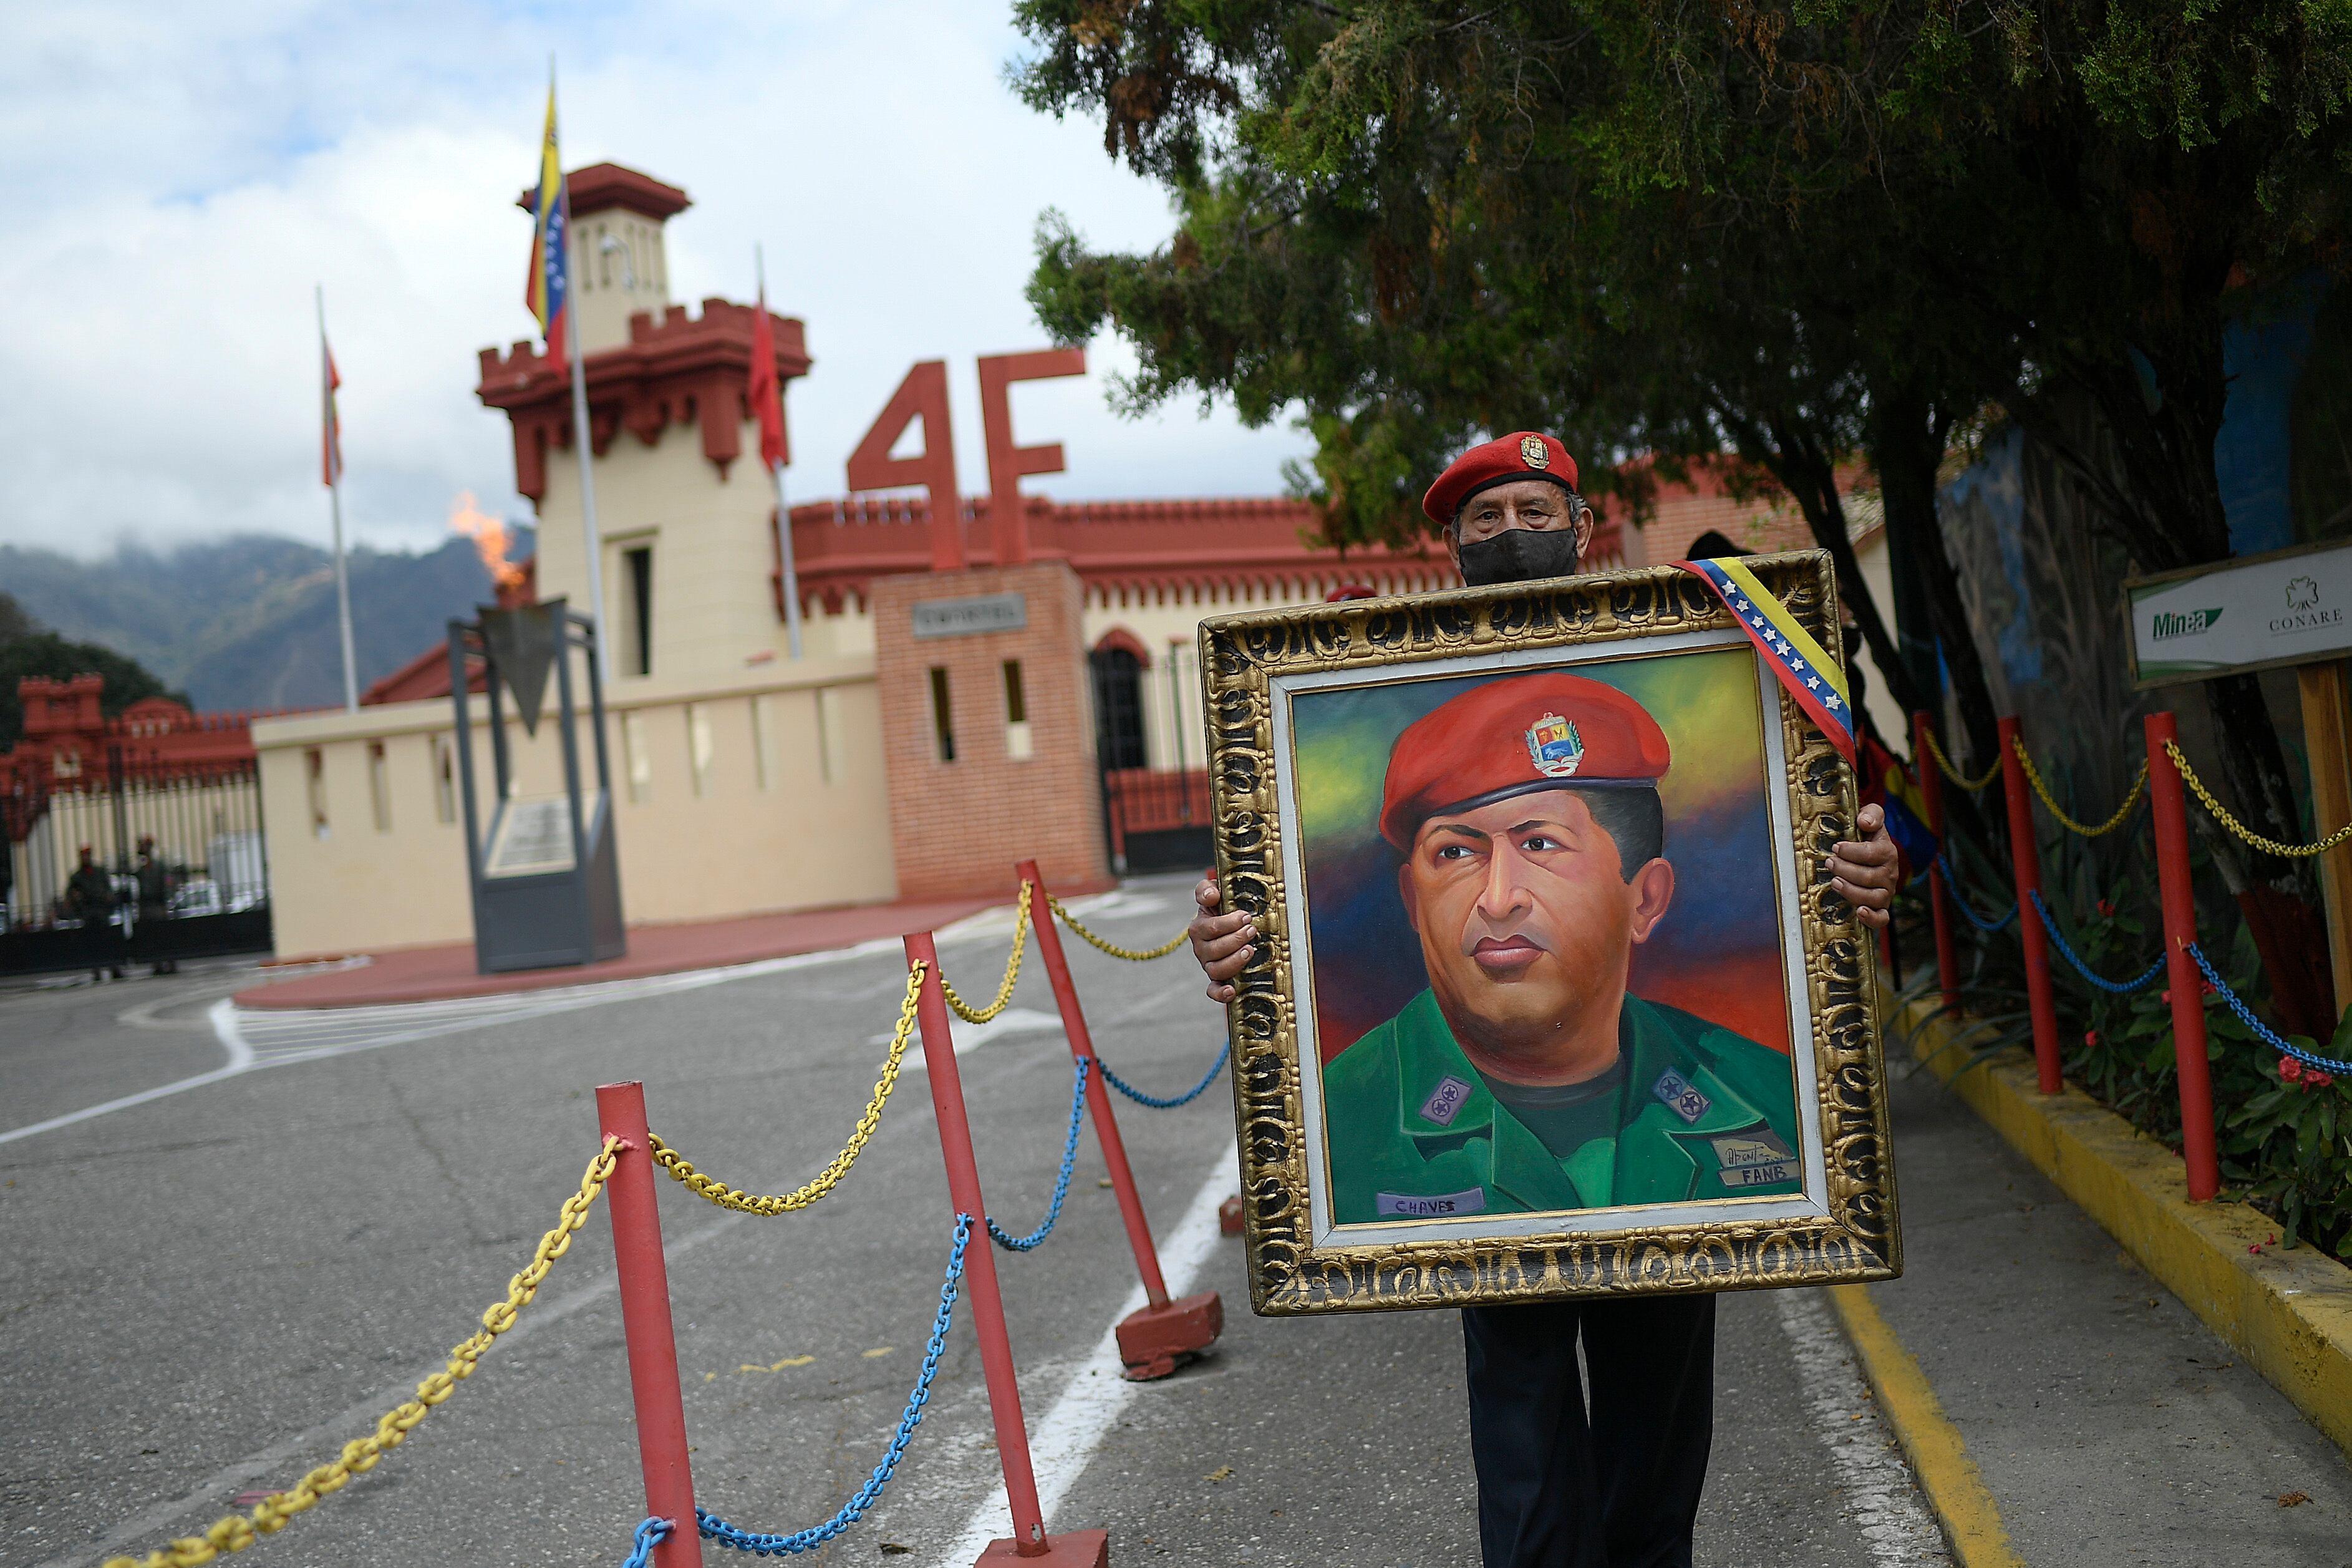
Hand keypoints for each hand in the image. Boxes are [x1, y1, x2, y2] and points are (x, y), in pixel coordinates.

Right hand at [1189, 870, 1257, 1002]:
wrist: (1227, 923)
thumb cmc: (1221, 908)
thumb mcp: (1213, 893)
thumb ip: (1206, 889)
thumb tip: (1212, 895)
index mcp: (1198, 928)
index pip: (1210, 928)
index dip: (1229, 923)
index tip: (1246, 916)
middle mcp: (1201, 948)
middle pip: (1214, 949)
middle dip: (1236, 939)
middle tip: (1252, 930)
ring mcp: (1208, 965)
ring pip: (1216, 969)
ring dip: (1234, 961)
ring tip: (1250, 950)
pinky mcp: (1217, 979)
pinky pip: (1213, 990)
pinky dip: (1220, 993)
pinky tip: (1232, 990)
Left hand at [1828, 802, 1899, 930]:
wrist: (1869, 857)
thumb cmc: (1866, 838)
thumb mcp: (1870, 820)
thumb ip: (1872, 814)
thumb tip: (1864, 822)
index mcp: (1887, 852)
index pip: (1874, 853)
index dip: (1853, 851)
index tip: (1836, 847)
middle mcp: (1889, 874)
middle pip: (1869, 876)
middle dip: (1845, 869)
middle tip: (1830, 862)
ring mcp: (1886, 892)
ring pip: (1873, 897)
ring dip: (1851, 890)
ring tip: (1834, 882)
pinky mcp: (1881, 908)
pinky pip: (1882, 918)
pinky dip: (1872, 917)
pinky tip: (1859, 911)